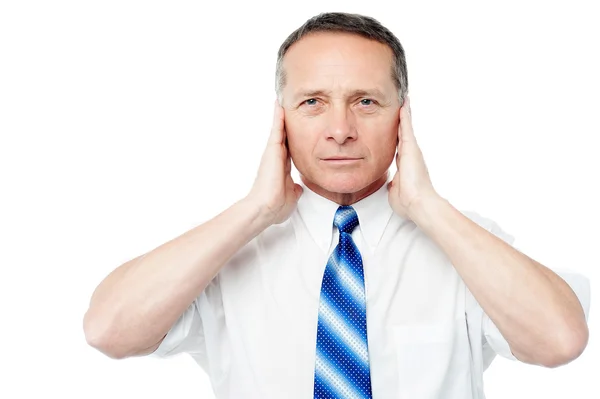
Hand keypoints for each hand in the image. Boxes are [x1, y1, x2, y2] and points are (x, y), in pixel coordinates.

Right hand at [246, 100, 302, 224]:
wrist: (265, 208)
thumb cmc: (276, 206)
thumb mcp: (291, 196)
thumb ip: (294, 189)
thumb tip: (298, 188)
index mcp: (282, 167)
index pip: (289, 149)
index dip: (293, 139)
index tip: (297, 130)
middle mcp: (276, 158)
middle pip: (284, 136)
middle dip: (286, 124)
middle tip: (287, 108)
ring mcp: (272, 153)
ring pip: (279, 130)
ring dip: (280, 116)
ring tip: (281, 100)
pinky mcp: (271, 150)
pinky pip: (277, 129)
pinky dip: (278, 117)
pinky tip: (279, 104)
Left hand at [387, 96, 438, 218]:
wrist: (417, 203)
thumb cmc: (408, 202)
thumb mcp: (396, 191)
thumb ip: (394, 185)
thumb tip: (392, 185)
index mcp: (405, 165)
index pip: (399, 147)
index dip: (397, 137)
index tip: (395, 129)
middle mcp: (410, 155)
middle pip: (404, 134)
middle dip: (402, 122)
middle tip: (402, 107)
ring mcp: (412, 150)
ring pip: (406, 128)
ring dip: (405, 114)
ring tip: (404, 100)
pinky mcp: (412, 147)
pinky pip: (407, 127)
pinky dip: (405, 115)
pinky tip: (404, 103)